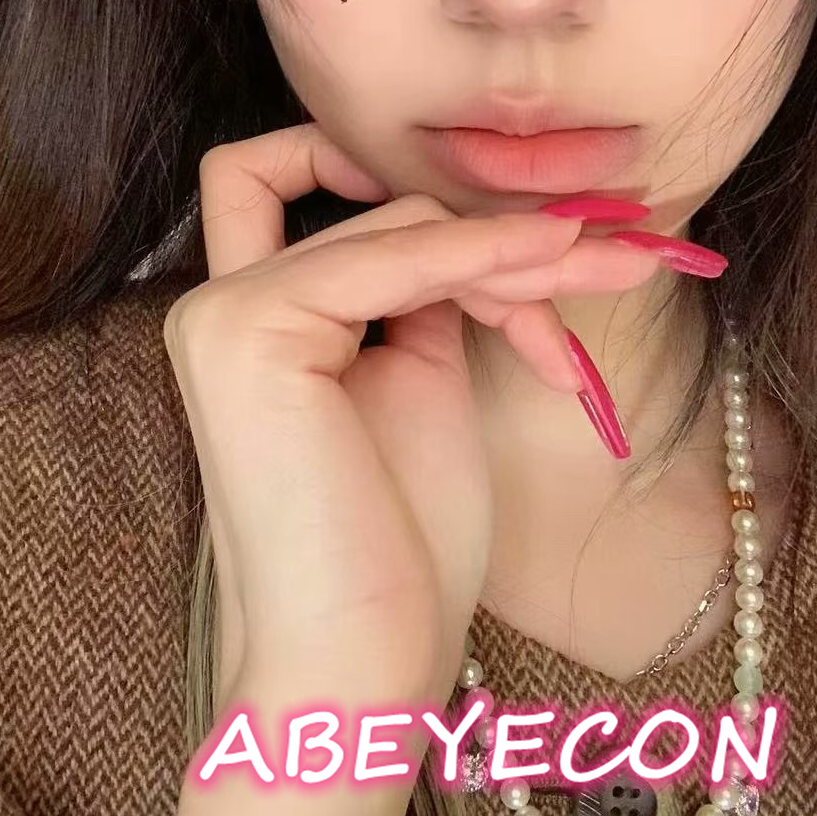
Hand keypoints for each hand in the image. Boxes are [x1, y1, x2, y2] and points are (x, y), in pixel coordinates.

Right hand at [165, 123, 665, 740]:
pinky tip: (553, 264)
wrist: (365, 656)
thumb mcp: (417, 378)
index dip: (351, 159)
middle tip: (596, 254)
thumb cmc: (399, 543)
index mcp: (251, 319)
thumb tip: (479, 220)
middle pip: (378, 205)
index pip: (271, 176)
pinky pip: (395, 255)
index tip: (467, 201)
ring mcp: (225, 312)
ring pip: (398, 221)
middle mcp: (220, 303)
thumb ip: (422, 291)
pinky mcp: (252, 328)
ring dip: (507, 255)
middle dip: (493, 232)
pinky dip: (482, 255)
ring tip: (593, 283)